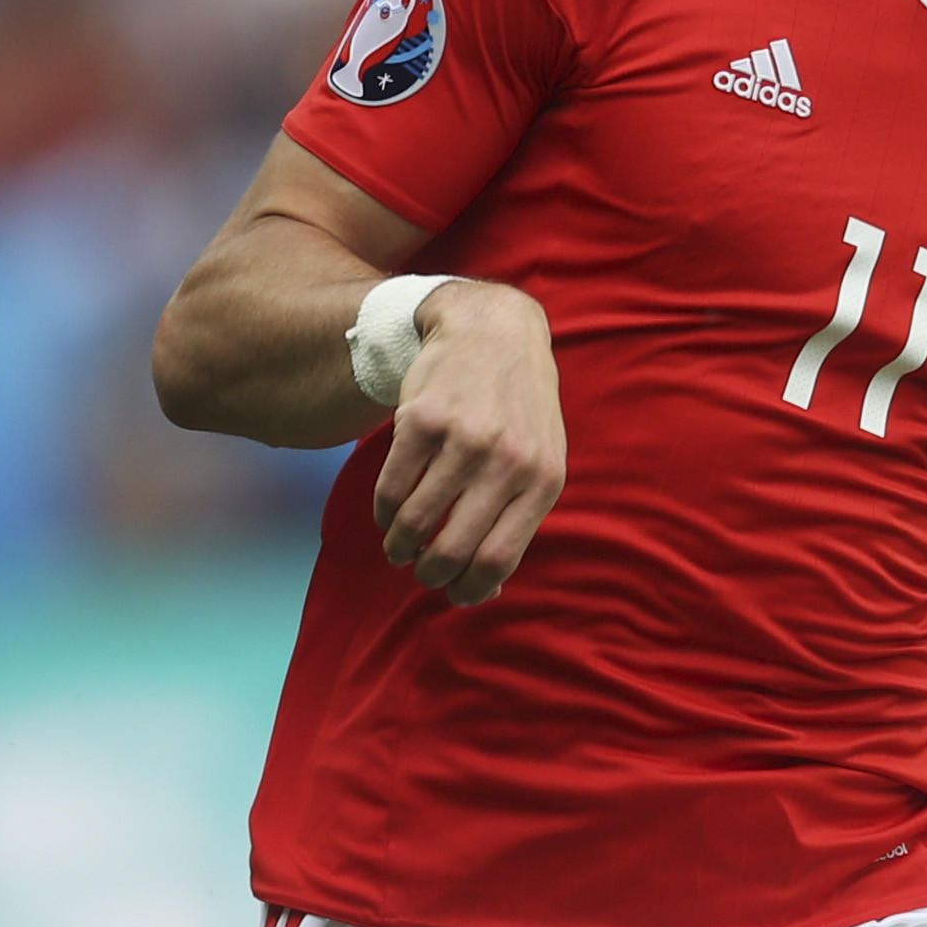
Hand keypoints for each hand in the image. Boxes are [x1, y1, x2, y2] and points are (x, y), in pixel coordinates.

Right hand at [373, 283, 565, 605]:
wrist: (493, 333)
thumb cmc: (520, 409)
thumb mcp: (540, 460)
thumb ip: (518, 519)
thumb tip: (486, 590)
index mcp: (543, 480)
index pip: (500, 558)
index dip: (470, 588)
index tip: (454, 594)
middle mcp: (506, 462)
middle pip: (454, 548)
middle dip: (430, 573)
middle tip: (420, 572)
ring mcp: (463, 439)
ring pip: (416, 521)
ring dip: (400, 545)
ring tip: (398, 546)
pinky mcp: (422, 419)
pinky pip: (392, 486)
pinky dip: (383, 511)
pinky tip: (387, 513)